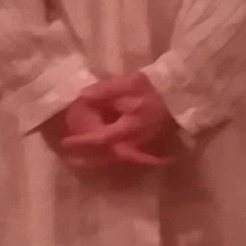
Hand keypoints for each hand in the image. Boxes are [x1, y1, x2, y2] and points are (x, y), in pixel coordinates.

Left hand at [48, 75, 183, 172]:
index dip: (81, 142)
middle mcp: (132, 144)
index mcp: (127, 129)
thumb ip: (105, 90)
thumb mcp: (130, 83)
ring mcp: (139, 150)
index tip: (65, 142)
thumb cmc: (155, 90)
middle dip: (84, 160)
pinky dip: (108, 159)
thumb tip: (83, 96)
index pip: (98, 140)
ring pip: (112, 161)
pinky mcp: (145, 150)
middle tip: (67, 159)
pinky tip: (101, 157)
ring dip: (95, 162)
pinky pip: (122, 160)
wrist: (180, 99)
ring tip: (79, 162)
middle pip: (104, 158)